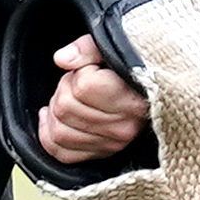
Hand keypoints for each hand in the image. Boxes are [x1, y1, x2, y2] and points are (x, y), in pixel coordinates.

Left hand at [39, 34, 148, 162]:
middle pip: (65, 109)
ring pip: (59, 132)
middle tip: (77, 82)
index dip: (79, 72)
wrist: (150, 90)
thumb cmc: (131, 67)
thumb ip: (87, 48)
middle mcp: (124, 128)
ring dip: (56, 111)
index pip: (83, 88)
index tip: (92, 69)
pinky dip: (48, 134)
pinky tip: (52, 117)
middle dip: (63, 89)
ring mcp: (112, 145)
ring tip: (70, 98)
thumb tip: (61, 59)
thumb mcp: (114, 45)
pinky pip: (61, 152)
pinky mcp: (101, 154)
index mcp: (132, 100)